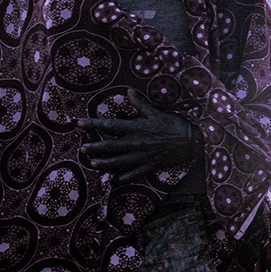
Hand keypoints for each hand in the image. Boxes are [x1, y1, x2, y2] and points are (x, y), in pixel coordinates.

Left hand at [79, 89, 197, 183]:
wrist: (191, 142)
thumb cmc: (174, 125)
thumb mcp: (156, 112)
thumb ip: (140, 104)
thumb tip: (129, 91)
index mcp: (136, 128)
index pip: (109, 125)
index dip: (93, 124)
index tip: (79, 123)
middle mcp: (136, 143)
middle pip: (110, 146)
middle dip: (95, 147)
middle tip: (83, 148)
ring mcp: (142, 156)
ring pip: (119, 161)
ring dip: (104, 163)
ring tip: (93, 164)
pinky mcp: (150, 165)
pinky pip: (134, 173)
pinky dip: (124, 177)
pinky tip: (115, 180)